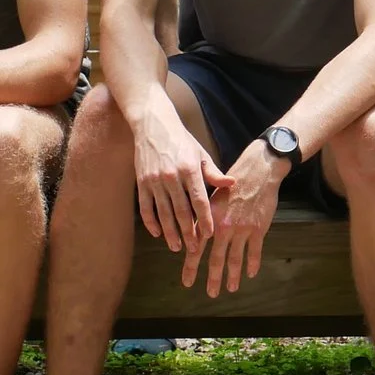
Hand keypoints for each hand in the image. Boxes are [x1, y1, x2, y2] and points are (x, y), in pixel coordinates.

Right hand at [132, 106, 230, 256]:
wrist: (153, 125)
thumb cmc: (182, 140)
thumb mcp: (201, 153)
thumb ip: (214, 173)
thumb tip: (232, 184)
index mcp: (190, 169)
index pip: (200, 201)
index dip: (204, 220)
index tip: (209, 235)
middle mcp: (172, 176)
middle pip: (181, 212)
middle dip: (188, 233)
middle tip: (193, 249)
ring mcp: (155, 180)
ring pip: (163, 213)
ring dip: (170, 232)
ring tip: (176, 246)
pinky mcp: (142, 182)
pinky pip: (146, 208)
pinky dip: (151, 222)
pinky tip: (157, 233)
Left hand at [196, 142, 282, 295]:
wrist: (257, 172)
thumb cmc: (232, 182)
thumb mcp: (212, 197)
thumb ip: (203, 217)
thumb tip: (192, 234)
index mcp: (209, 219)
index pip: (197, 248)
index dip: (191, 266)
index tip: (187, 282)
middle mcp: (223, 227)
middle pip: (216, 258)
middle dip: (213, 278)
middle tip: (210, 293)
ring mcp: (241, 229)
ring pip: (236, 258)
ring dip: (233, 276)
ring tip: (231, 288)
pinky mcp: (257, 229)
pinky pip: (255, 251)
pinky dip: (253, 264)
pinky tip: (251, 274)